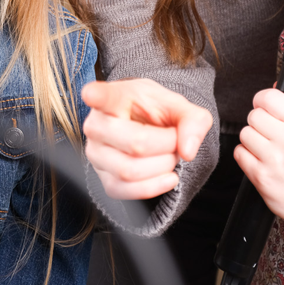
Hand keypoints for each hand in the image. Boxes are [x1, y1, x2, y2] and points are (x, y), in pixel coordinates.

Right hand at [82, 78, 212, 199]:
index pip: (103, 96)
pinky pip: (126, 192)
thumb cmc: (157, 112)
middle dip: (167, 146)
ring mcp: (96, 153)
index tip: (90, 93)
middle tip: (174, 138)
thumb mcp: (179, 106)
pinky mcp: (103, 179)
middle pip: (135, 143)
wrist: (147, 128)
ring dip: (162, 167)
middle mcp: (97, 124)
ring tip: (170, 155)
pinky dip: (153, 187)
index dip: (96, 95)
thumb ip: (193, 120)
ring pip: (130, 171)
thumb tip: (187, 151)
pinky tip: (168, 177)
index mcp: (115, 97)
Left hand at [234, 88, 283, 267]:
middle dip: (259, 121)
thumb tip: (277, 86)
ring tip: (266, 147)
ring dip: (252, 138)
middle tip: (269, 131)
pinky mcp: (261, 179)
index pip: (269, 97)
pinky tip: (260, 160)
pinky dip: (246, 155)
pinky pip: (239, 154)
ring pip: (244, 133)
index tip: (265, 106)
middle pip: (254, 115)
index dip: (263, 100)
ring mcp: (273, 161)